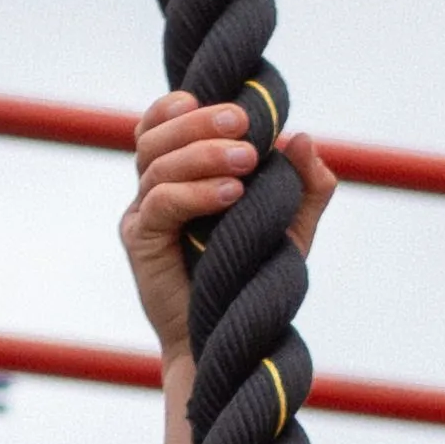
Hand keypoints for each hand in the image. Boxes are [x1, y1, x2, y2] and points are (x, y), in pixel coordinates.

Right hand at [120, 94, 336, 369]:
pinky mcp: (140, 242)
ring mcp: (142, 215)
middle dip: (201, 123)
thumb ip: (304, 187)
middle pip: (156, 136)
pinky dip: (194, 192)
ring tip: (247, 160)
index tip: (233, 105)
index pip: (163, 124)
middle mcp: (152, 190)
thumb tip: (303, 138)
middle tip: (246, 124)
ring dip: (203, 154)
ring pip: (157, 164)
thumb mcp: (290, 229)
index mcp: (177, 176)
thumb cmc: (252, 280)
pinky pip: (159, 204)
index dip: (184, 106)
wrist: (229, 339)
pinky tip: (232, 194)